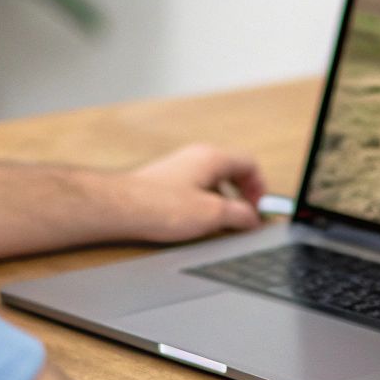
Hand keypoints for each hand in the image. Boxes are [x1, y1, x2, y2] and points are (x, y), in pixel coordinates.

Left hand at [120, 144, 268, 243]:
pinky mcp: (165, 181)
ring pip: (213, 180)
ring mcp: (179, 167)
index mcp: (213, 158)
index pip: (249, 163)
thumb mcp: (213, 215)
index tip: (260, 209)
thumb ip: (240, 214)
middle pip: (232, 170)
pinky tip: (196, 221)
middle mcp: (196, 157)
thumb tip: (252, 218)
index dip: (260, 188)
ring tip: (221, 222)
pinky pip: (195, 187)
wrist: (119, 208)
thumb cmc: (160, 206)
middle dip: (243, 195)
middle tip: (245, 217)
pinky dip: (204, 202)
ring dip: (223, 200)